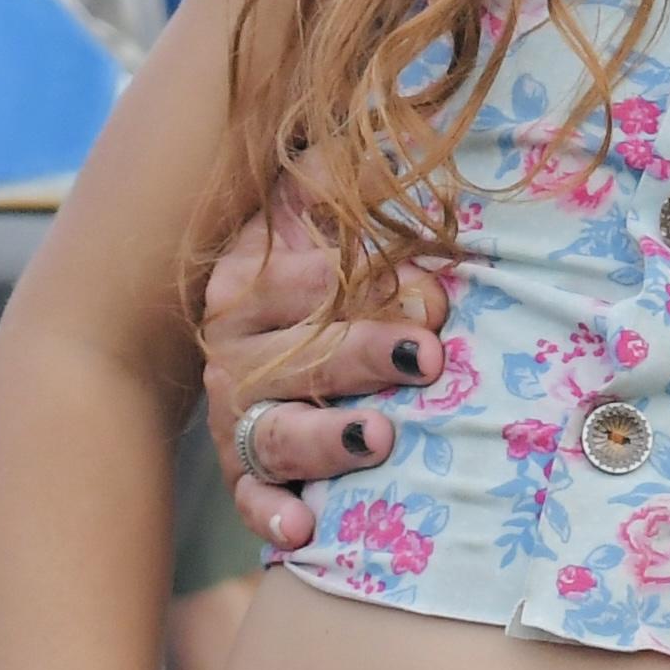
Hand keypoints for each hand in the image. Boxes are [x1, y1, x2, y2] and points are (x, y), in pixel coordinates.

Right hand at [199, 204, 447, 549]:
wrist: (269, 338)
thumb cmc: (324, 268)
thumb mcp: (322, 212)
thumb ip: (345, 182)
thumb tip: (391, 138)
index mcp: (249, 283)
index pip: (309, 281)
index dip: (373, 286)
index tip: (436, 300)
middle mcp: (234, 353)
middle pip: (299, 356)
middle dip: (365, 353)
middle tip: (428, 356)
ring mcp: (238, 420)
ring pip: (277, 432)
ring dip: (328, 438)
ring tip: (380, 435)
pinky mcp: (246, 478)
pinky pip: (250, 503)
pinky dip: (272, 516)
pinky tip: (303, 530)